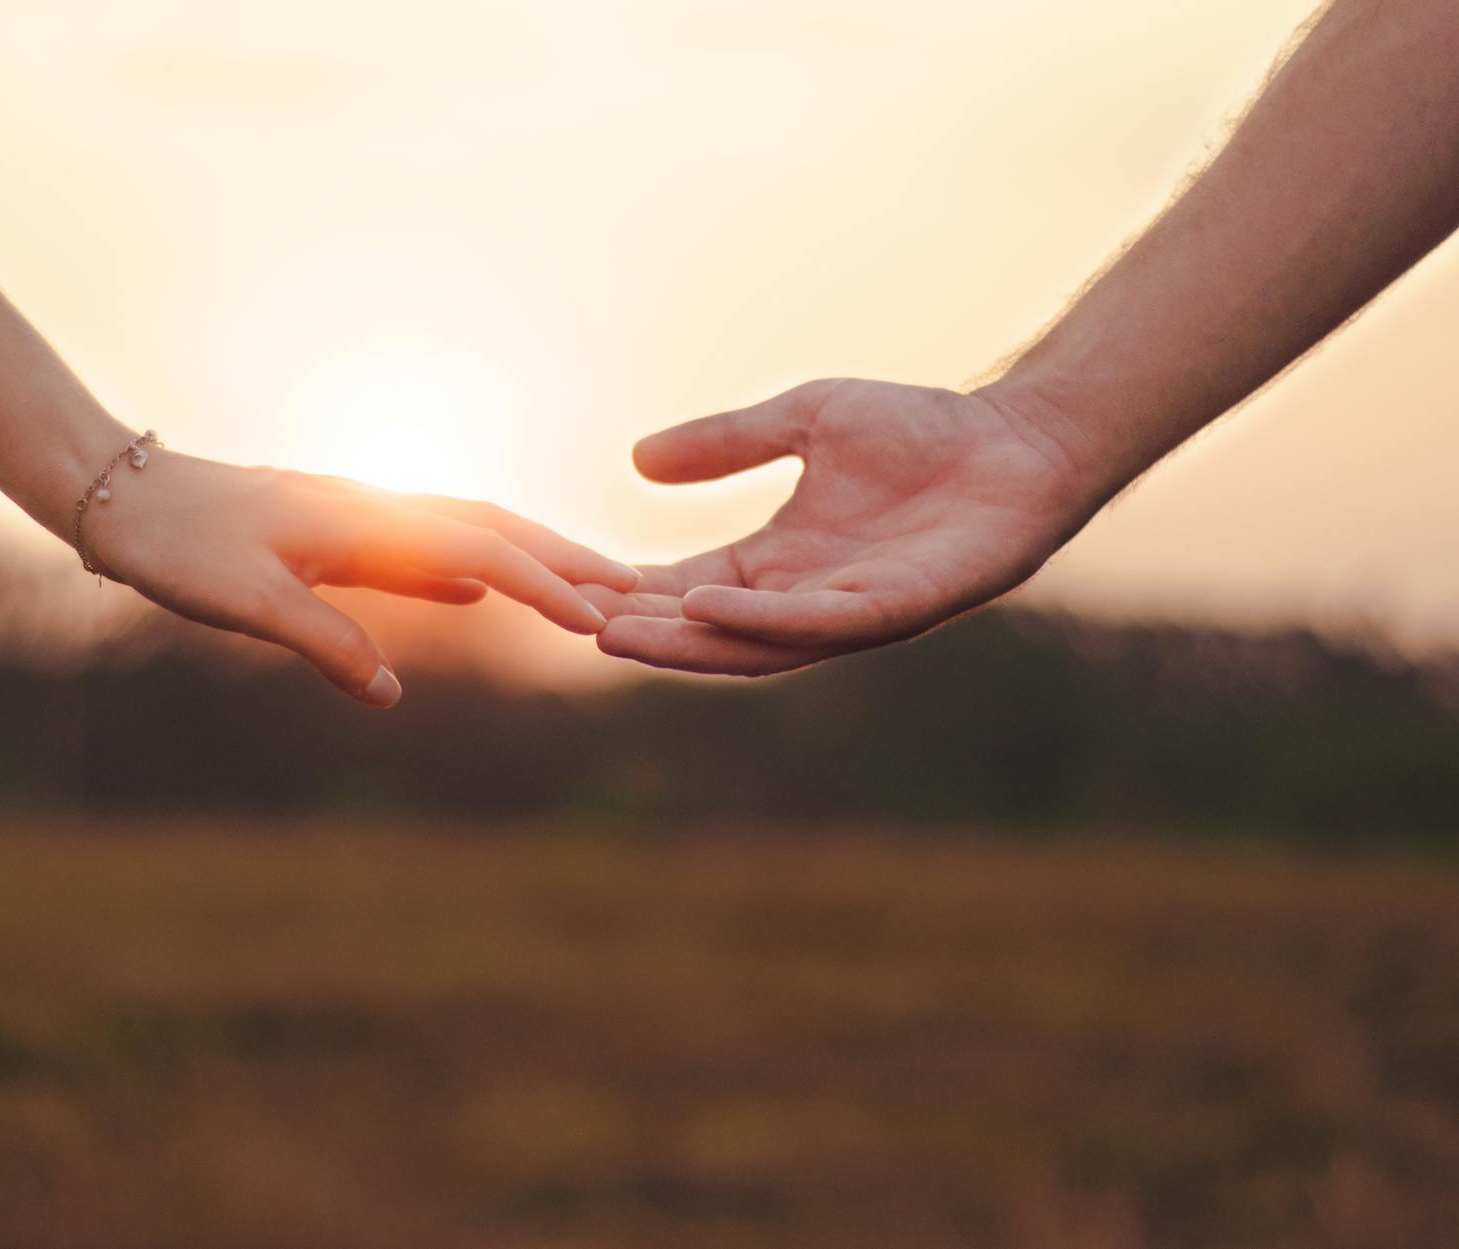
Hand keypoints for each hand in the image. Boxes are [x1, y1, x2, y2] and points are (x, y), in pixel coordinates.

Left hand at [83, 453, 638, 705]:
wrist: (118, 492)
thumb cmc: (175, 544)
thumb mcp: (244, 602)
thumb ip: (324, 641)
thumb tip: (392, 694)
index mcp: (363, 519)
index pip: (479, 552)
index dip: (543, 586)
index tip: (601, 618)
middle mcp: (374, 505)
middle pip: (492, 526)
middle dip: (564, 558)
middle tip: (632, 589)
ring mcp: (358, 513)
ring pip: (464, 531)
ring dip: (527, 559)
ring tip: (580, 591)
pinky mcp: (336, 529)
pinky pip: (423, 545)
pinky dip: (469, 566)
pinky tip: (478, 593)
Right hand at [590, 379, 1099, 674]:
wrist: (1019, 439)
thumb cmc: (921, 430)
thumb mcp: (802, 420)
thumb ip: (727, 443)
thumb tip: (637, 460)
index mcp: (777, 564)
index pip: (686, 586)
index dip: (630, 589)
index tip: (565, 581)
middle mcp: (805, 600)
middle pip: (706, 629)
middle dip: (641, 632)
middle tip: (569, 625)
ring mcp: (849, 611)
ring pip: (752, 644)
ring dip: (684, 643)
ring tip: (617, 633)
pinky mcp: (898, 608)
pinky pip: (819, 623)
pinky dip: (762, 620)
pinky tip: (711, 604)